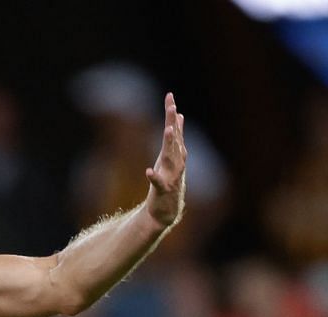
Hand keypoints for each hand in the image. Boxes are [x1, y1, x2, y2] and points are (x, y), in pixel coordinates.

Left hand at [144, 93, 186, 229]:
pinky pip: (159, 183)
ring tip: (169, 130)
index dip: (171, 113)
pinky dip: (154, 177)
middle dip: (174, 124)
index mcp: (176, 153)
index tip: (169, 96)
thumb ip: (176, 137)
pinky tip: (148, 171)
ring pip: (172, 158)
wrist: (166, 211)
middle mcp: (176, 162)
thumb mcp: (171, 157)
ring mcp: (171, 176)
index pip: (175, 129)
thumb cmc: (168, 181)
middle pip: (175, 140)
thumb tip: (179, 116)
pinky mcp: (163, 190)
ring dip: (171, 144)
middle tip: (173, 107)